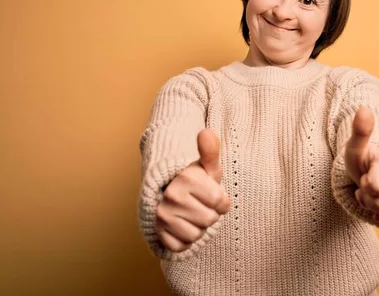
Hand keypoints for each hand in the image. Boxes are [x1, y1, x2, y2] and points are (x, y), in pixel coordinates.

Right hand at [156, 129, 230, 251]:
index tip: (212, 195)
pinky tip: (182, 226)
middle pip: (210, 220)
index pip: (220, 203)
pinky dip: (185, 240)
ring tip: (191, 214)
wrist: (170, 194)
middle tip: (200, 205)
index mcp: (186, 178)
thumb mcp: (207, 167)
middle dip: (210, 215)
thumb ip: (210, 151)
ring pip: (197, 235)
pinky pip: (182, 246)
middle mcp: (171, 195)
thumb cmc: (197, 182)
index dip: (222, 202)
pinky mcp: (157, 233)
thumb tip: (206, 131)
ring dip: (198, 227)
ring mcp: (161, 215)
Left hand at [345, 107, 378, 227]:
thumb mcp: (356, 148)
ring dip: (373, 207)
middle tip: (366, 186)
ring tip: (372, 193)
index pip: (377, 187)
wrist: (375, 172)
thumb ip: (360, 132)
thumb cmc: (363, 161)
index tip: (365, 178)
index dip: (366, 187)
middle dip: (367, 199)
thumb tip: (364, 109)